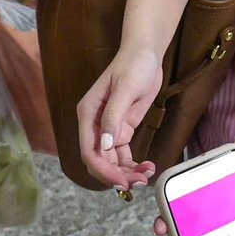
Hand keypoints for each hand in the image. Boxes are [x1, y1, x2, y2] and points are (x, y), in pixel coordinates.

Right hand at [76, 47, 163, 189]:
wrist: (146, 53)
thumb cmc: (133, 65)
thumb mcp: (125, 89)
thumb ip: (114, 117)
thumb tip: (106, 145)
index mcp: (88, 114)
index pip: (89, 151)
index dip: (103, 170)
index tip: (121, 181)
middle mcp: (95, 124)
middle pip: (100, 160)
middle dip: (116, 175)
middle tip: (138, 183)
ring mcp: (109, 128)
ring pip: (112, 161)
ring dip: (126, 172)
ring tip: (146, 175)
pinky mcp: (123, 128)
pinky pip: (123, 154)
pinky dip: (133, 164)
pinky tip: (146, 166)